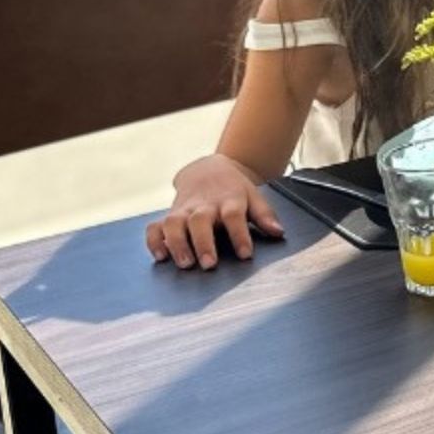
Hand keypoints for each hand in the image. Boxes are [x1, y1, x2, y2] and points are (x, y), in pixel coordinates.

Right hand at [147, 154, 284, 268]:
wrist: (207, 169)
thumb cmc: (233, 189)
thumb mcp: (253, 197)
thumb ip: (265, 215)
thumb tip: (279, 232)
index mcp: (228, 200)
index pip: (234, 216)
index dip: (240, 235)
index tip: (245, 254)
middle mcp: (204, 205)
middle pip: (200, 220)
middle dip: (203, 243)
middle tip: (209, 264)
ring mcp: (183, 210)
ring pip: (174, 223)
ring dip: (177, 244)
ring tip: (185, 263)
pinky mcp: (168, 215)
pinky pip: (155, 227)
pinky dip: (154, 241)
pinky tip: (160, 256)